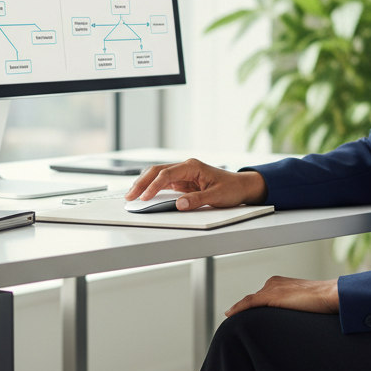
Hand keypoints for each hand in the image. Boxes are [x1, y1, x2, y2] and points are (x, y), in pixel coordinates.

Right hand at [124, 158, 267, 209]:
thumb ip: (197, 200)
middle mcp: (186, 167)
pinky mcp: (183, 182)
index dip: (153, 186)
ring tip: (132, 196)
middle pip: (157, 171)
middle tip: (129, 196)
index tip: (145, 198)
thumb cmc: (232, 188)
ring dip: (144, 184)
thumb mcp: (216, 196)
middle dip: (141, 183)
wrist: (241, 186)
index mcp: (193, 166)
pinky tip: (144, 194)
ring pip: (158, 175)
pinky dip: (153, 188)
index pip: (167, 173)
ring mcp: (184, 174)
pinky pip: (164, 183)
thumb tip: (179, 204)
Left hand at [226, 276, 338, 316]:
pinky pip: (249, 303)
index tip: (244, 314)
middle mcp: (274, 283)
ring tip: (231, 320)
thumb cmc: (321, 301)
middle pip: (253, 299)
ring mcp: (272, 289)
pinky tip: (230, 314)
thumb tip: (292, 319)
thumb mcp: (303, 303)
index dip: (251, 306)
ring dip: (239, 310)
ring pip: (249, 301)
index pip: (261, 296)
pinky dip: (238, 308)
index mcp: (280, 283)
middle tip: (235, 321)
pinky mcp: (271, 296)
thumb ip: (293, 306)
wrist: (329, 295)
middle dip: (244, 309)